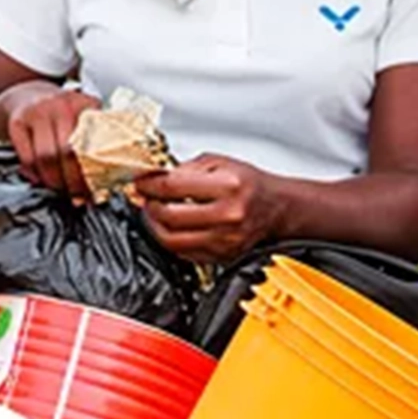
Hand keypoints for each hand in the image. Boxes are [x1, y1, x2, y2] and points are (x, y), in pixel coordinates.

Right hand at [1, 84, 99, 197]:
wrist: (26, 95)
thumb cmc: (59, 112)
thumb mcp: (82, 114)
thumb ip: (97, 136)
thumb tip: (109, 174)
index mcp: (83, 104)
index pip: (94, 140)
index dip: (95, 167)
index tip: (97, 186)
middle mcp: (60, 105)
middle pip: (68, 151)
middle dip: (73, 179)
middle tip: (77, 193)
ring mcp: (37, 112)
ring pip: (46, 156)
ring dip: (53, 179)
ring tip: (59, 188)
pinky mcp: (18, 122)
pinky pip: (27, 156)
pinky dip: (34, 173)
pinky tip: (40, 178)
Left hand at [137, 154, 282, 263]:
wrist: (277, 208)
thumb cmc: (249, 184)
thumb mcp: (219, 162)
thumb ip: (186, 168)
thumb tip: (155, 176)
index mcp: (228, 186)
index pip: (172, 187)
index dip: (149, 184)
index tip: (140, 183)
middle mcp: (228, 215)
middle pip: (169, 216)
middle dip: (150, 205)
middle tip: (146, 198)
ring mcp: (226, 240)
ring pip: (172, 240)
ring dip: (155, 226)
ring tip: (155, 213)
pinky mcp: (223, 256)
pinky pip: (184, 253)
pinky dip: (171, 240)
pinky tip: (171, 227)